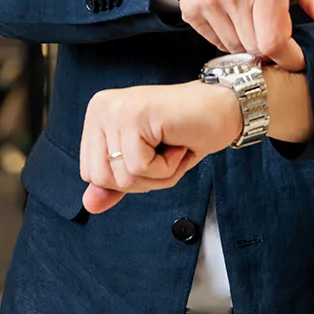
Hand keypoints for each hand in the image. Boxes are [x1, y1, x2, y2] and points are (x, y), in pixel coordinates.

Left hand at [77, 82, 246, 213]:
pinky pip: (141, 168)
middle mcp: (101, 108)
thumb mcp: (146, 164)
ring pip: (122, 176)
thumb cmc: (187, 134)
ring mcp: (117, 110)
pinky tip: (178, 143)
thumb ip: (116, 183)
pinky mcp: (135, 116)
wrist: (224, 109)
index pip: (90, 172)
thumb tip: (89, 205)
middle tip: (165, 153)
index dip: (126, 178)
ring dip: (158, 174)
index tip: (152, 155)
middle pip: (102, 178)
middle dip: (142, 180)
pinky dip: (167, 168)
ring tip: (173, 147)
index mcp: (98, 116)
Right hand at [160, 0, 313, 67]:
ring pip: (236, 49)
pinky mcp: (192, 11)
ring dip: (248, 45)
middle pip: (256, 49)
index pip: (275, 42)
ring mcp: (209, 2)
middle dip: (270, 50)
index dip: (289, 58)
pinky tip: (233, 18)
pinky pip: (216, 44)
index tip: (297, 58)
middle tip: (275, 35)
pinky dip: (228, 39)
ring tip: (253, 21)